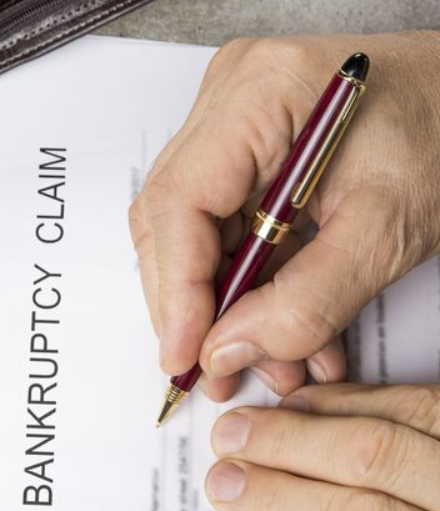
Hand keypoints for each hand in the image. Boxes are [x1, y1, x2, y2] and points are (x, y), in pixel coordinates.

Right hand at [129, 32, 439, 398]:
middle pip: (171, 218)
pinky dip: (248, 281)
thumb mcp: (389, 230)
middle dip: (194, 305)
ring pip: (190, 229)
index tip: (187, 354)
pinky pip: (221, 222)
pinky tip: (280, 324)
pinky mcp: (242, 143)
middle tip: (214, 369)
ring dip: (223, 303)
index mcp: (261, 92)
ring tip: (266, 358)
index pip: (180, 202)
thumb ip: (307, 300)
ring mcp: (231, 117)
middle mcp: (231, 95)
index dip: (176, 288)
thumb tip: (228, 349)